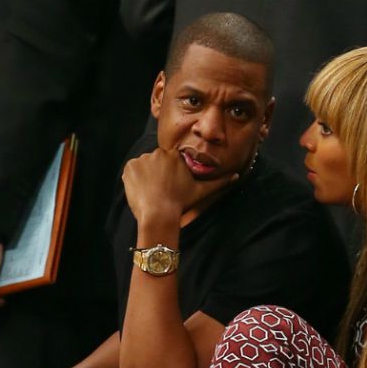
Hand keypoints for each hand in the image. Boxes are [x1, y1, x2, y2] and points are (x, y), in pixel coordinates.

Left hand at [121, 148, 237, 224]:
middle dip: (157, 175)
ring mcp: (143, 159)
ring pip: (144, 166)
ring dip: (146, 177)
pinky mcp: (130, 167)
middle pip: (156, 163)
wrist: (159, 214)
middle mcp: (159, 153)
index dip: (169, 176)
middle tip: (160, 192)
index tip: (169, 188)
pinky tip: (142, 191)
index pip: (169, 161)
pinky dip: (134, 180)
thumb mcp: (202, 192)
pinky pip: (132, 171)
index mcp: (175, 155)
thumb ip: (219, 182)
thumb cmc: (181, 203)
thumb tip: (236, 176)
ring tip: (151, 192)